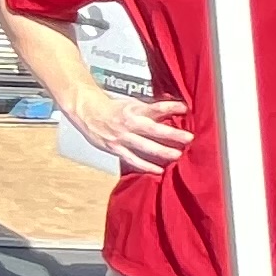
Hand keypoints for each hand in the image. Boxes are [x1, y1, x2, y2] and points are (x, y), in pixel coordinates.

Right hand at [63, 83, 191, 174]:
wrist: (87, 111)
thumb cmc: (111, 108)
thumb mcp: (133, 104)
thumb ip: (152, 110)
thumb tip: (173, 111)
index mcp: (134, 109)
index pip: (156, 107)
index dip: (171, 107)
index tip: (185, 108)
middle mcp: (129, 123)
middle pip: (154, 129)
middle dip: (173, 135)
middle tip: (188, 138)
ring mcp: (122, 137)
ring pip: (146, 146)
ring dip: (163, 152)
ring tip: (177, 155)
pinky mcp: (116, 148)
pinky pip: (133, 159)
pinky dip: (146, 166)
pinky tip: (159, 170)